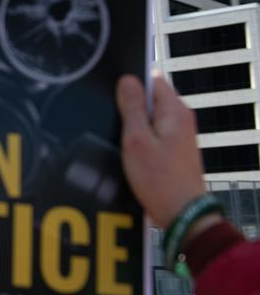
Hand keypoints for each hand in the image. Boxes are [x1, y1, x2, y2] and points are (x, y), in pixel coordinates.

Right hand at [116, 73, 206, 227]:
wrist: (181, 213)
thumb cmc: (160, 179)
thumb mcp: (136, 139)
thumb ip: (131, 108)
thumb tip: (127, 80)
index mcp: (175, 111)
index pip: (152, 80)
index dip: (131, 84)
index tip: (113, 95)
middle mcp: (181, 119)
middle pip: (150, 99)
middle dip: (129, 106)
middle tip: (113, 121)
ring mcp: (179, 135)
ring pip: (149, 118)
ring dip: (133, 125)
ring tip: (121, 139)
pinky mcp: (173, 149)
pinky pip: (152, 133)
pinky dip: (139, 138)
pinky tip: (128, 151)